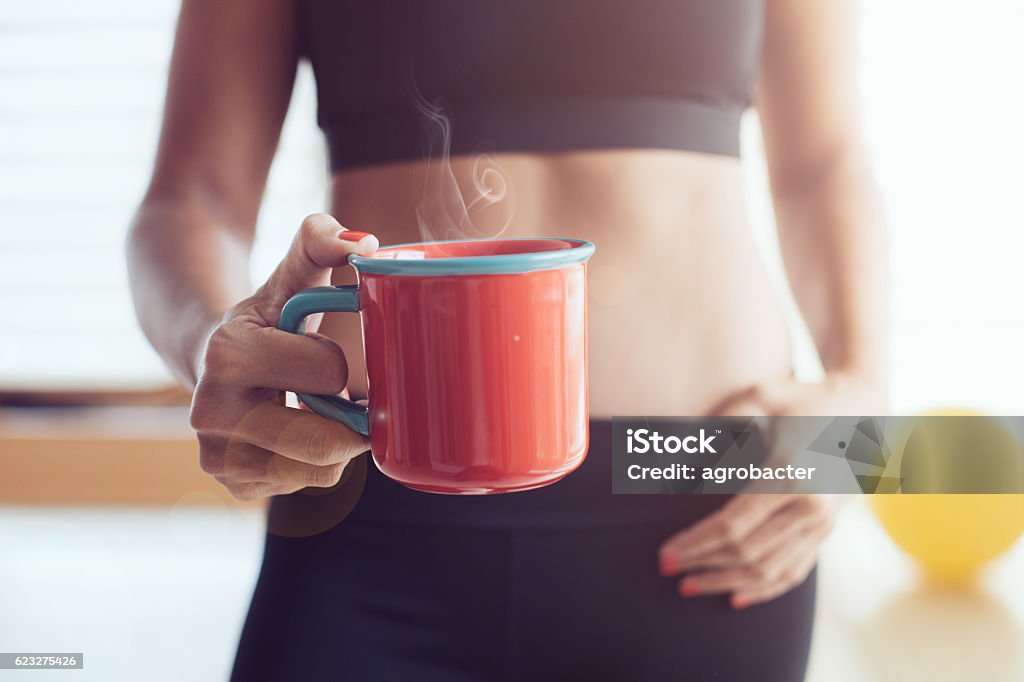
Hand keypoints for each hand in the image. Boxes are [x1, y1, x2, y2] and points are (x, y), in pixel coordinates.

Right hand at [189, 214, 378, 499]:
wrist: (211, 355)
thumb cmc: (267, 315)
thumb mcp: (290, 274)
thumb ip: (321, 243)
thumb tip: (365, 243)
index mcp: (229, 356)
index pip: (330, 374)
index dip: (338, 363)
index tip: (315, 350)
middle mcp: (212, 414)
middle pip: (327, 442)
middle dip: (344, 417)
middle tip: (335, 393)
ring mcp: (220, 458)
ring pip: (323, 470)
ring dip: (333, 441)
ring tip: (309, 409)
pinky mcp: (235, 486)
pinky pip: (307, 484)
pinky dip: (316, 461)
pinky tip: (295, 433)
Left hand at [658, 374, 883, 607]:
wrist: (863, 408)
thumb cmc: (800, 399)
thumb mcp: (760, 397)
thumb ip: (722, 425)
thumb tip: (688, 466)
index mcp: (790, 473)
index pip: (732, 524)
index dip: (695, 543)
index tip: (666, 552)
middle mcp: (810, 506)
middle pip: (747, 552)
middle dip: (702, 564)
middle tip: (666, 569)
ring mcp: (822, 524)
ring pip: (769, 569)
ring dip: (726, 582)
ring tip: (690, 587)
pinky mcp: (826, 532)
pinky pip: (794, 571)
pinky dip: (764, 589)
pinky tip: (735, 598)